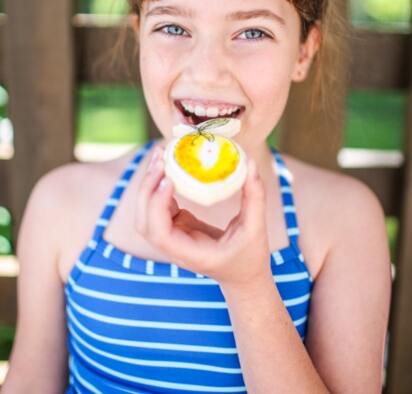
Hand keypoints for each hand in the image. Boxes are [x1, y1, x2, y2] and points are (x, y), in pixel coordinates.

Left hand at [135, 146, 272, 288]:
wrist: (243, 276)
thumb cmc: (250, 257)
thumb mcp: (256, 228)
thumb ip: (255, 197)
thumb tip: (250, 163)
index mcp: (190, 253)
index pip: (160, 233)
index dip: (157, 206)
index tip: (169, 179)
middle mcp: (174, 246)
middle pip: (145, 220)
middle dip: (147, 188)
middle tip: (160, 158)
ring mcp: (172, 235)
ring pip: (147, 211)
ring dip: (149, 183)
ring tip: (159, 155)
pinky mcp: (176, 224)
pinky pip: (159, 203)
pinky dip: (158, 183)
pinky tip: (167, 163)